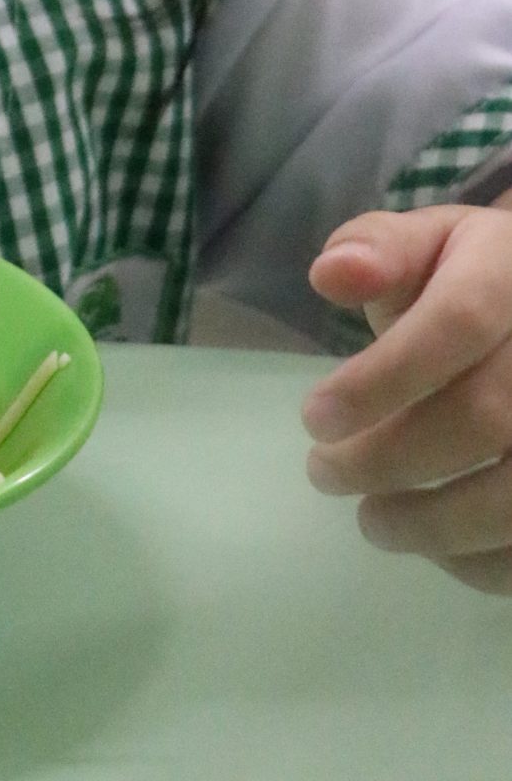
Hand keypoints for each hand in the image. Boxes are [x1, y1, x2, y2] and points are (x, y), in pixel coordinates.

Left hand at [303, 199, 511, 592]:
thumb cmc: (477, 279)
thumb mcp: (433, 243)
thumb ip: (380, 249)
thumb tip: (331, 274)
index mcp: (510, 276)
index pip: (455, 322)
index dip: (380, 377)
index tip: (314, 418)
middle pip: (483, 417)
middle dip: (389, 457)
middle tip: (324, 472)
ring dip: (433, 524)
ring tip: (373, 520)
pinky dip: (482, 561)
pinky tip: (437, 546)